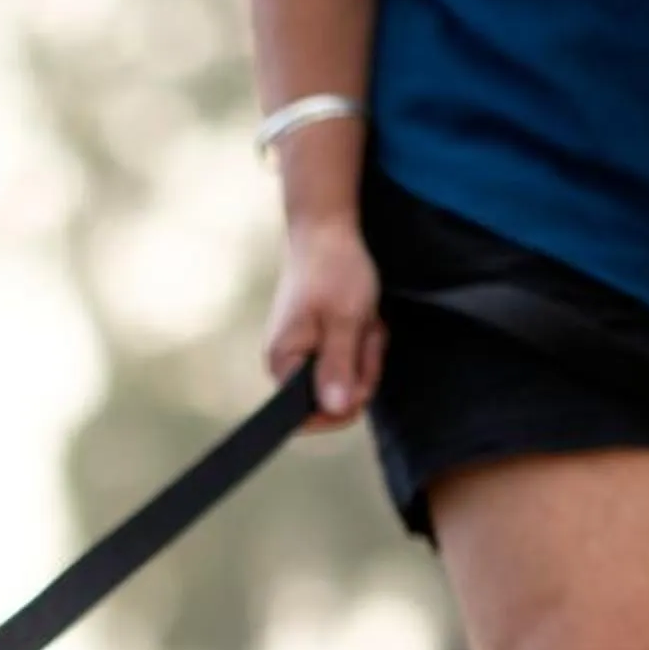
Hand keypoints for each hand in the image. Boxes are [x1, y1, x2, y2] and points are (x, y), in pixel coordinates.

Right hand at [265, 213, 383, 426]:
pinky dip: (361, 343)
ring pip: (346, 379)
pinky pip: (347, 360)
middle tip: (364, 331)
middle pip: (333, 400)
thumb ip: (339, 367)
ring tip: (362, 319)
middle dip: (360, 369)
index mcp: (284, 363)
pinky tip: (361, 318)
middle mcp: (287, 364)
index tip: (362, 375)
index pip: (308, 417)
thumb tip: (334, 410)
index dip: (342, 406)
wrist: (327, 232)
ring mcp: (302, 354)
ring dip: (364, 352)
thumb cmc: (333, 271)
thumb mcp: (345, 321)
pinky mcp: (317, 343)